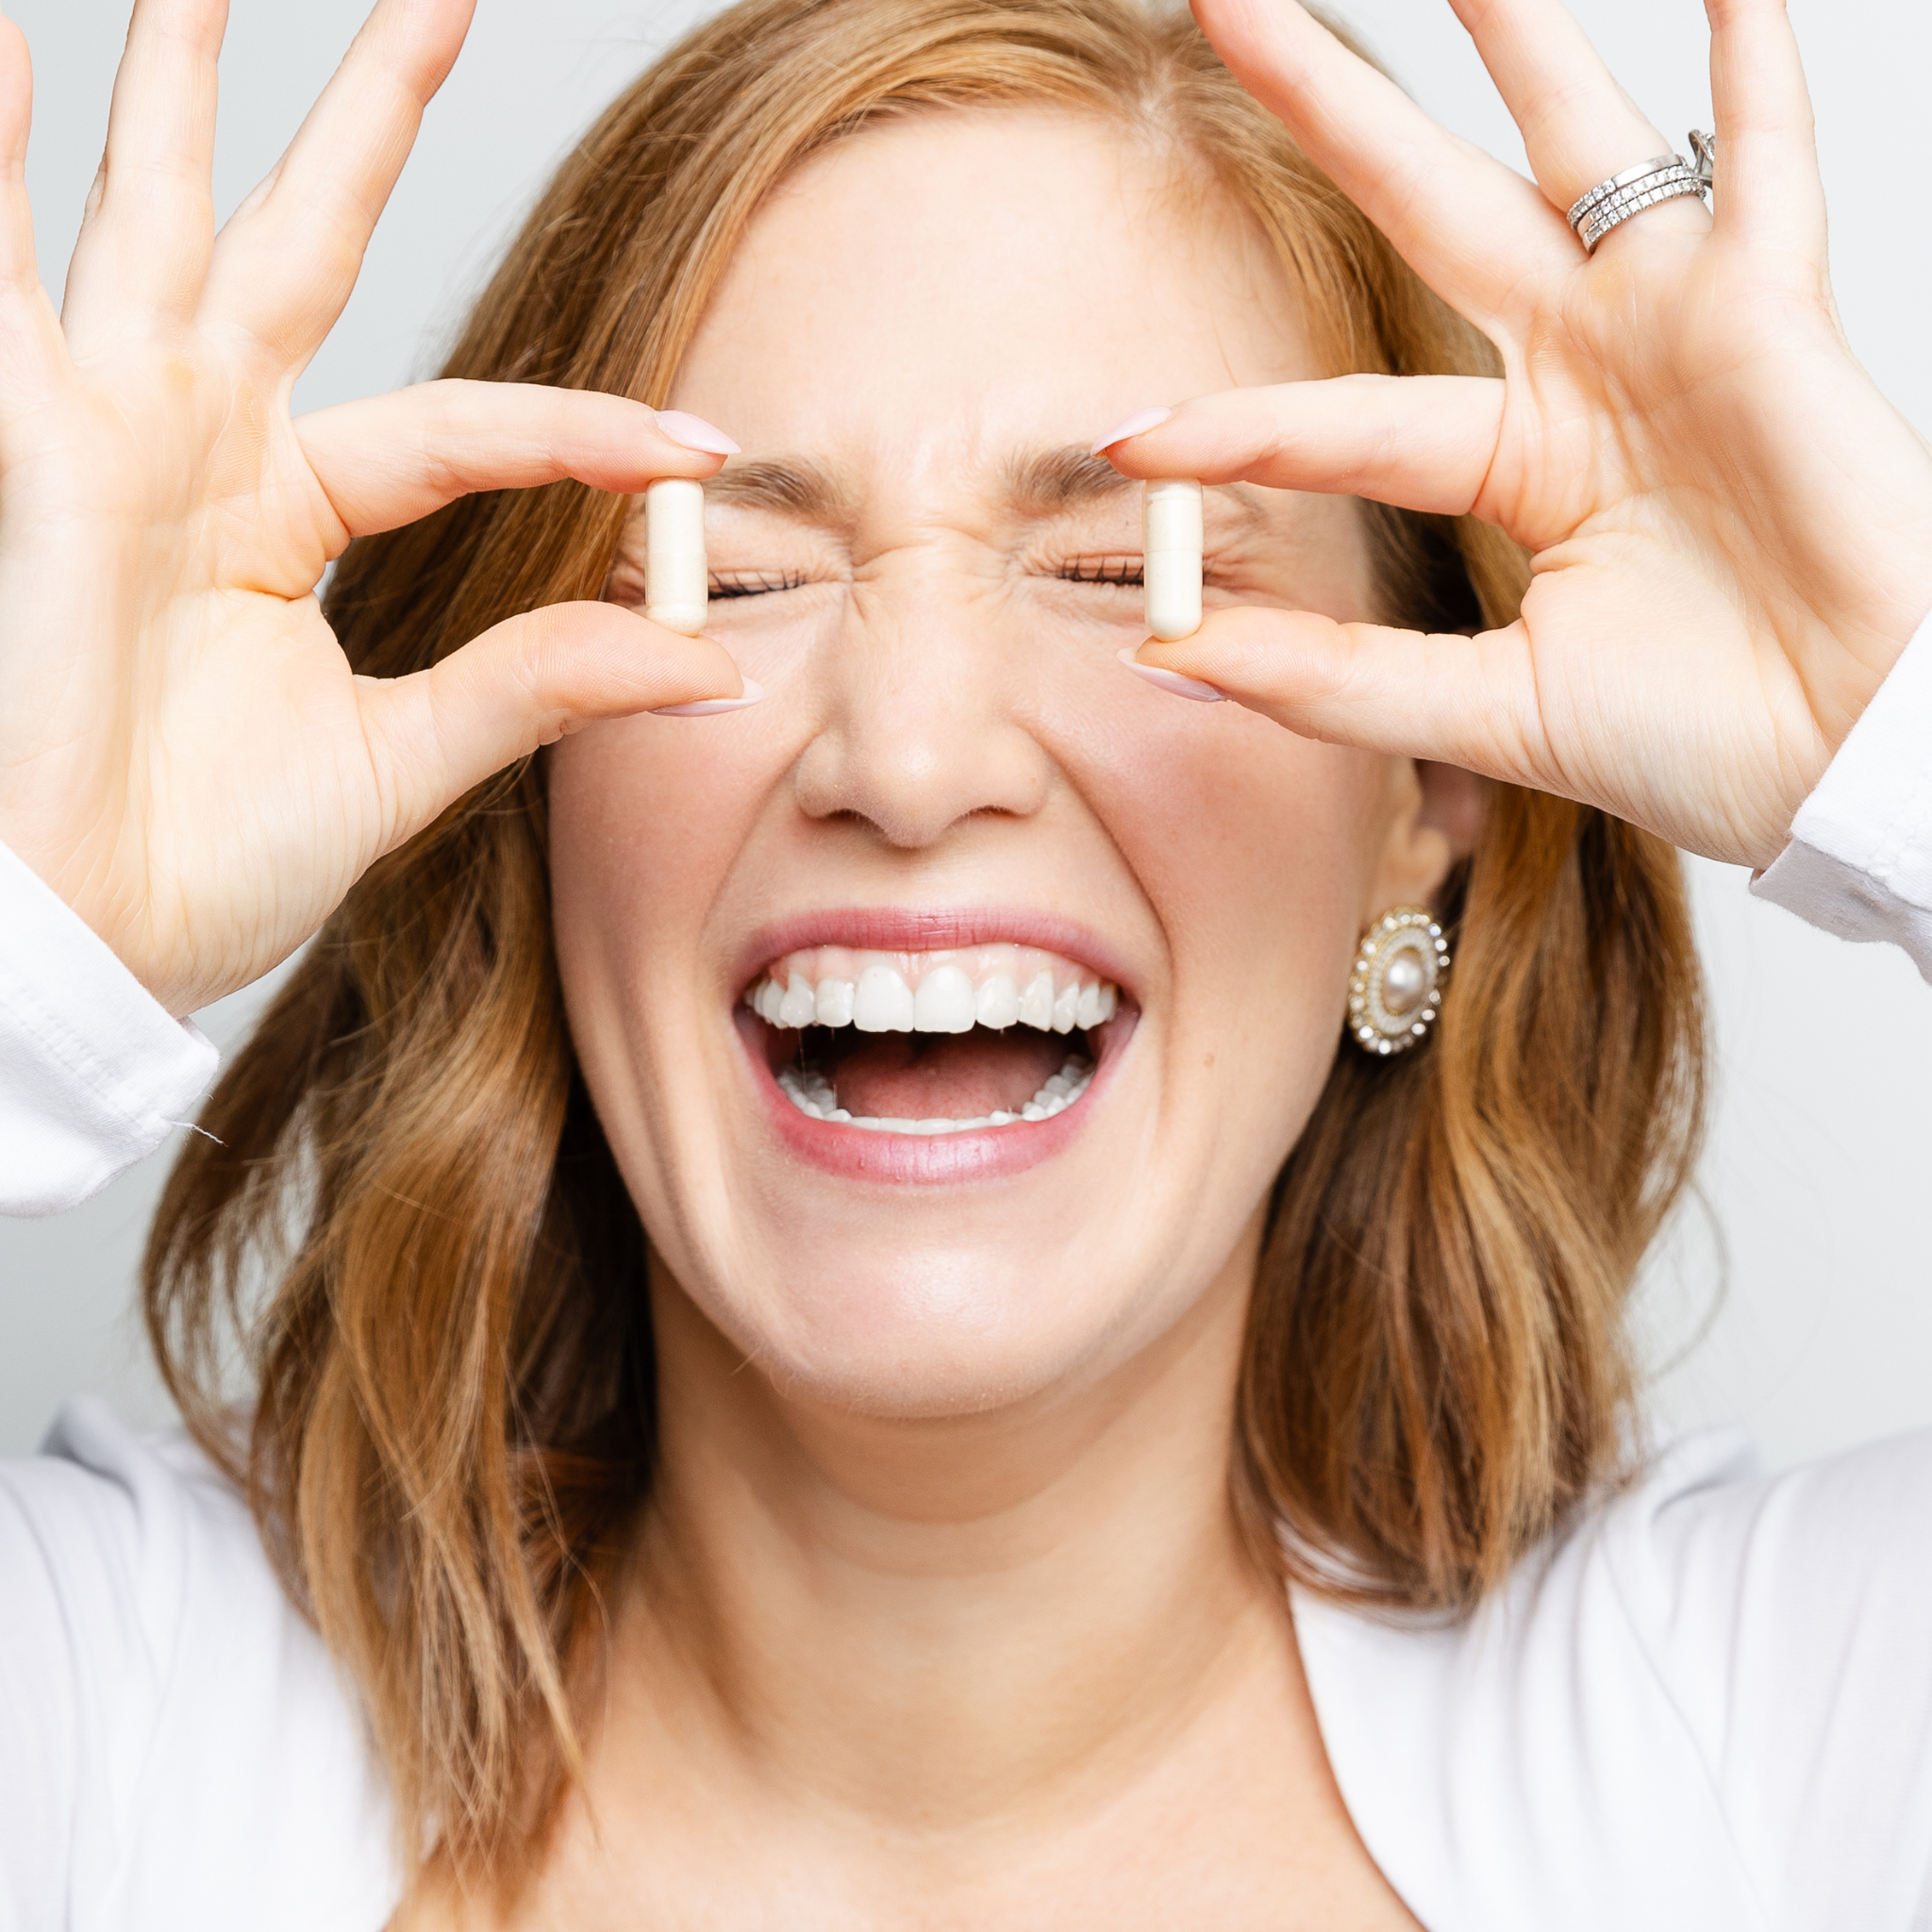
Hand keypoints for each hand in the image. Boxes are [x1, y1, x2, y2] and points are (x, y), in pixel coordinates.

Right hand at [0, 0, 746, 1017]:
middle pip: (304, 249)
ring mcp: (109, 430)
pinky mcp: (34, 449)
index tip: (701, 445)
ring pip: (155, 219)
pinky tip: (3, 52)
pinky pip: (3, 284)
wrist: (84, 939)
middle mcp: (200, 445)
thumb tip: (706, 659)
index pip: (462, 429)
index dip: (581, 433)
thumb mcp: (405, 760)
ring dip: (177, 95)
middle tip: (436, 3)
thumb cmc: (209, 866)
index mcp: (287, 517)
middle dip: (364, 124)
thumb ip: (539, 686)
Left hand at [1104, 0, 1931, 868]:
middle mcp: (1580, 374)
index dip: (1234, 428)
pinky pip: (1765, 168)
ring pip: (1575, 147)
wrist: (1842, 762)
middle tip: (1227, 4)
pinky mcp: (1772, 316)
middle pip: (1426, 209)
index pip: (1342, 419)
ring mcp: (1672, 329)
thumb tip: (1169, 654)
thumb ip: (1329, 680)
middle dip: (1332, 111)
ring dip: (1513, 37)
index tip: (1125, 438)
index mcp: (1512, 467)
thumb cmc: (1696, 740)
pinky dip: (1752, 75)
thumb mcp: (1483, 708)